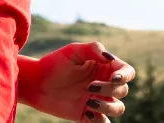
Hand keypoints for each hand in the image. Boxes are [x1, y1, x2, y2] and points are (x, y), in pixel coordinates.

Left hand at [20, 42, 135, 122]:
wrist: (36, 83)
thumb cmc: (55, 63)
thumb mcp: (74, 51)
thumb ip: (94, 49)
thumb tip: (110, 58)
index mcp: (104, 68)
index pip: (127, 72)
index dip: (125, 75)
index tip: (113, 78)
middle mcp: (104, 85)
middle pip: (122, 91)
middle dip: (110, 90)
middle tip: (90, 87)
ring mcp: (97, 101)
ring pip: (118, 109)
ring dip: (108, 107)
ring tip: (90, 102)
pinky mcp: (87, 116)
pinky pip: (103, 122)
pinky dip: (100, 121)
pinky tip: (86, 113)